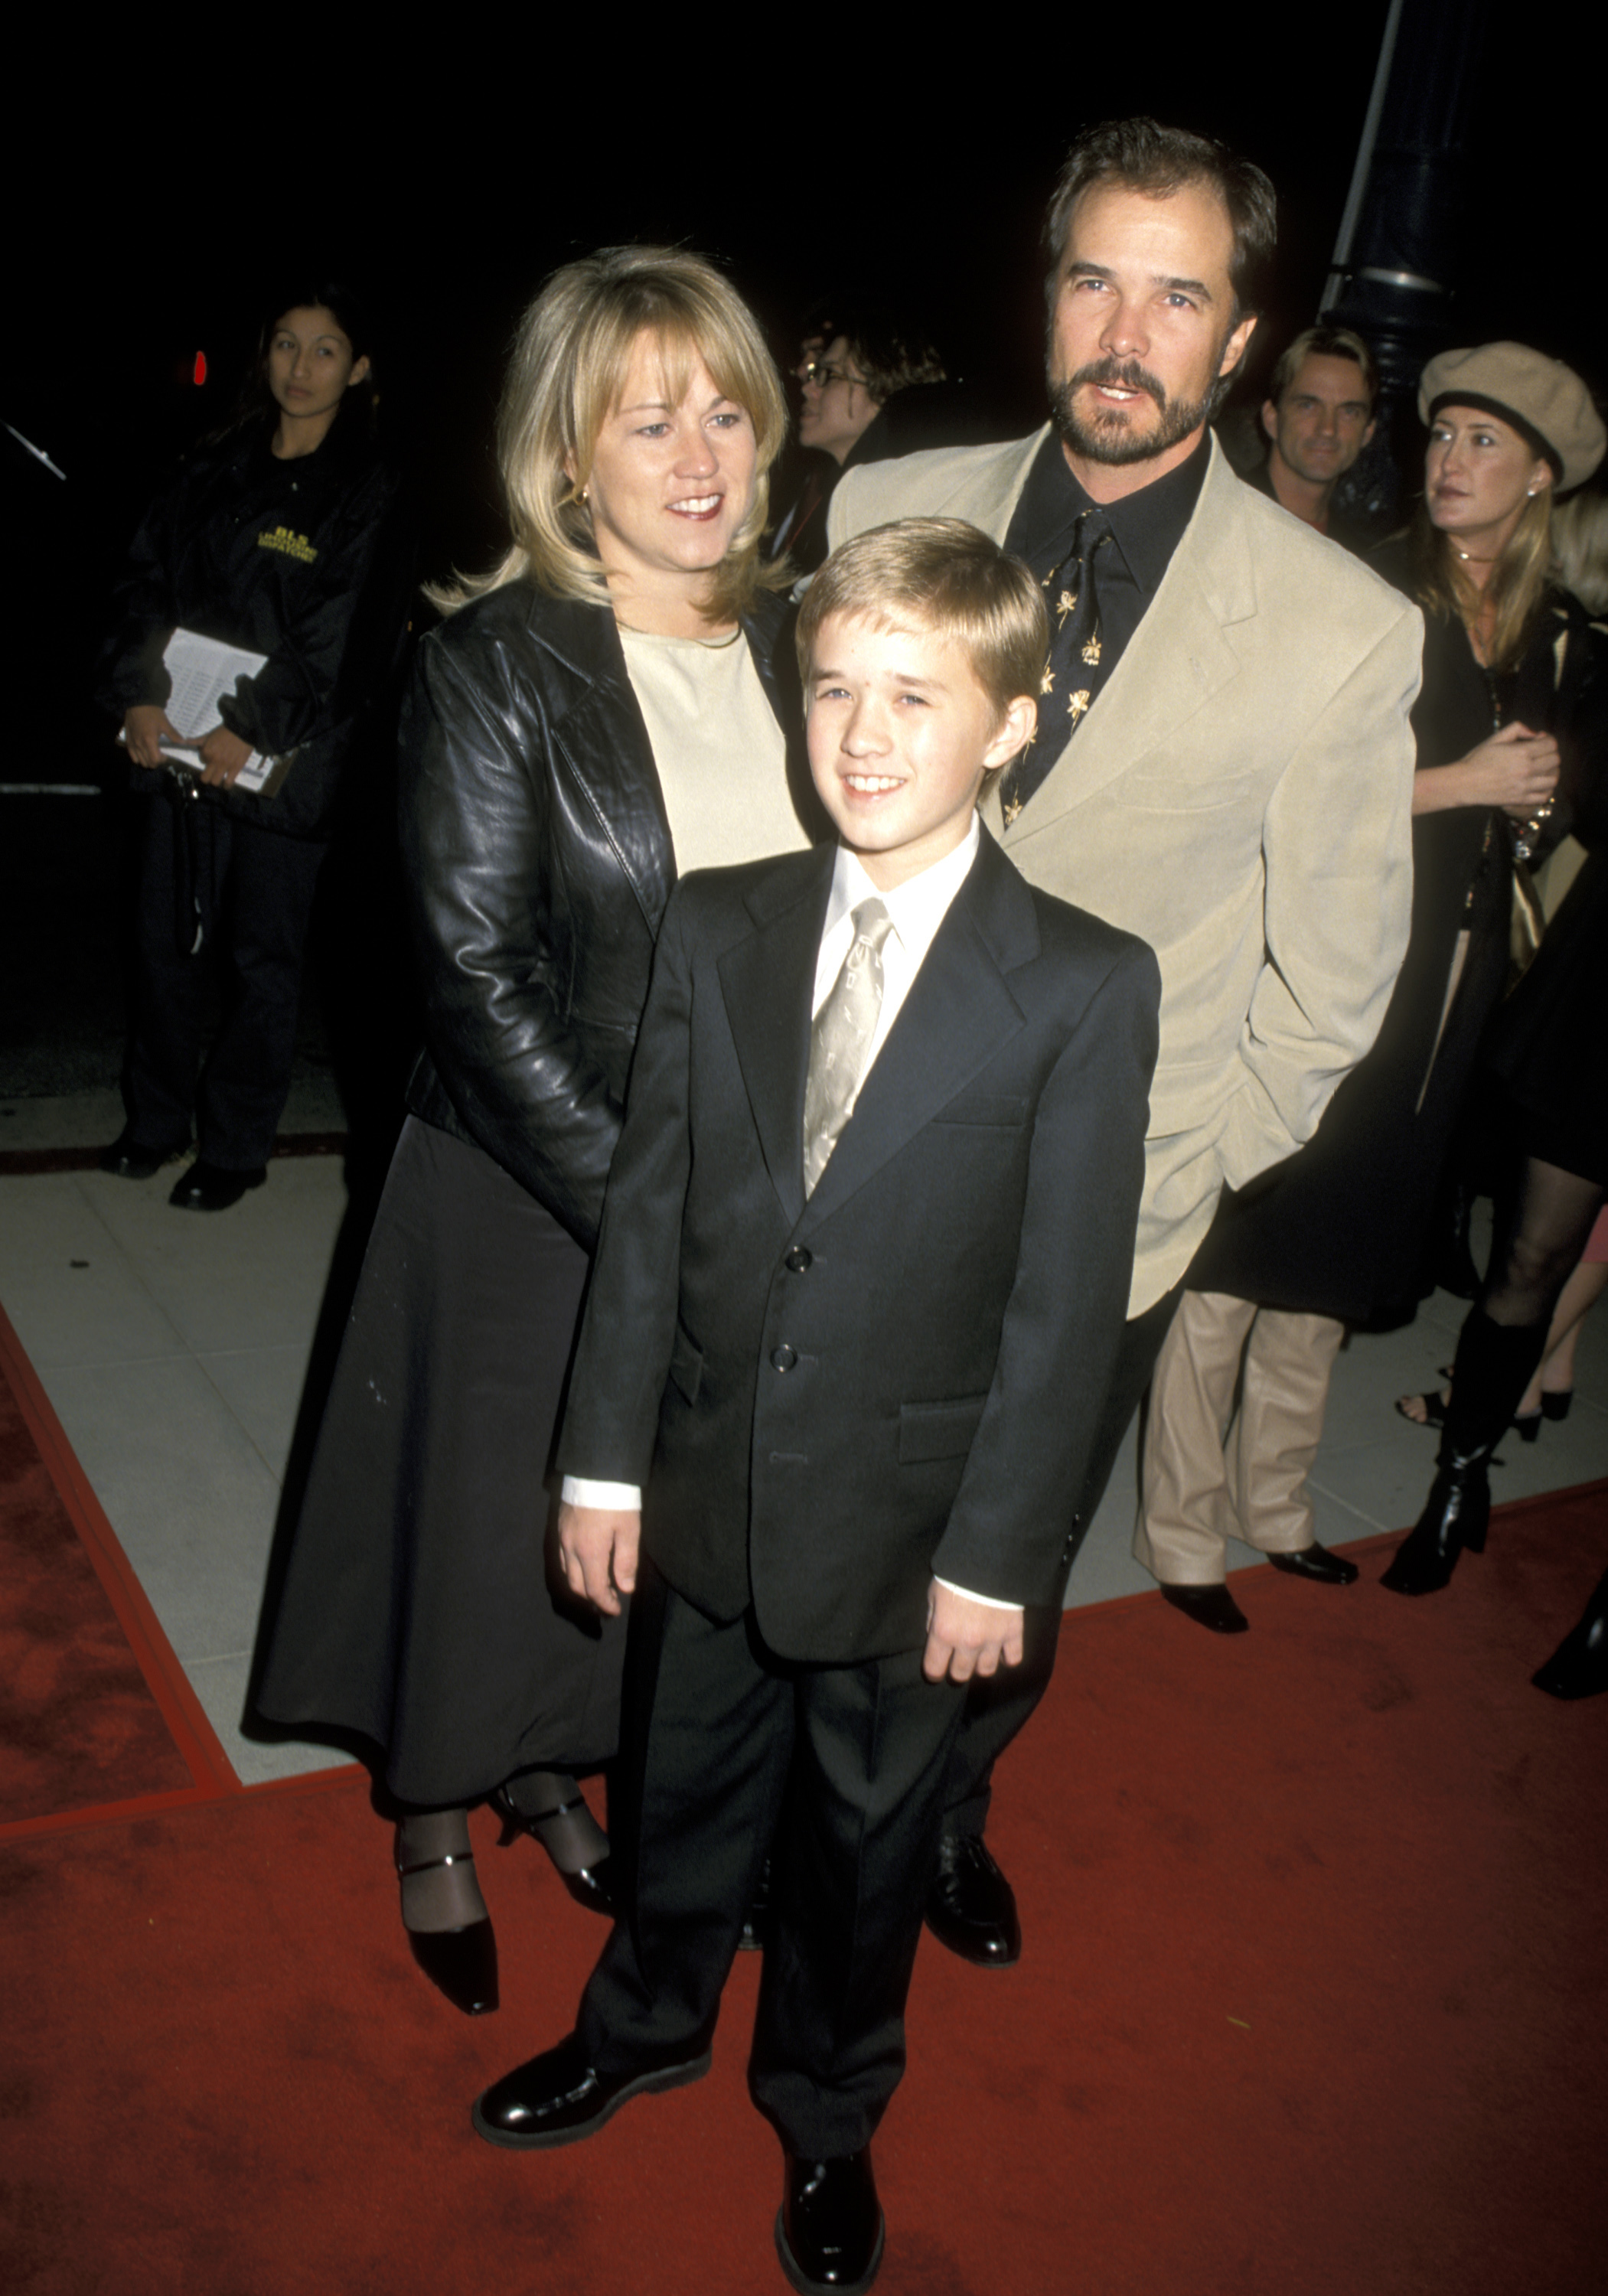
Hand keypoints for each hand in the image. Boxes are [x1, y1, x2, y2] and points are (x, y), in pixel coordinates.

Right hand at [123, 704, 182, 768]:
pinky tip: (142, 751)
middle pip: (148, 763)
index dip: (162, 760)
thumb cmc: (152, 712)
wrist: (139, 702)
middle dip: (155, 761)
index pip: (155, 760)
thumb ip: (173, 735)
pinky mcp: (127, 740)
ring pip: (139, 761)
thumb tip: (183, 742)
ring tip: (151, 753)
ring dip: (147, 760)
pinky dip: (137, 757)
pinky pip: (132, 755)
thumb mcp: (165, 723)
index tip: (165, 754)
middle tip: (159, 754)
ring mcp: (132, 743)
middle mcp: (139, 745)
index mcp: (149, 741)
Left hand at [195, 724, 254, 786]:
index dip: (206, 759)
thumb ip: (198, 740)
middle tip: (211, 773)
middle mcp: (214, 761)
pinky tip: (227, 783)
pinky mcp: (235, 769)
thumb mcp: (209, 734)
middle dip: (207, 776)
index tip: (211, 758)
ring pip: (215, 782)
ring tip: (220, 777)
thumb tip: (185, 742)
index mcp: (207, 751)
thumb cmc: (225, 731)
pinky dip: (227, 785)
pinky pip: (229, 782)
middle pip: (205, 778)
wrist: (243, 730)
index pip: (202, 761)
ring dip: (216, 780)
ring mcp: (225, 766)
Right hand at [556, 1501, 638, 1615]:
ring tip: (596, 1590)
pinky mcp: (560, 1527)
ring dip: (581, 1586)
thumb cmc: (617, 1499)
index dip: (605, 1604)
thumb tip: (625, 1588)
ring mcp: (563, 1537)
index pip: (594, 1589)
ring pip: (566, 1572)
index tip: (615, 1611)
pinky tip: (583, 1567)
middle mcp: (571, 1548)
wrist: (596, 1468)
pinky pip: (562, 1558)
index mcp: (590, 1552)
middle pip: (576, 1585)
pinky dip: (572, 1570)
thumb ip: (626, 1561)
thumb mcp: (629, 1530)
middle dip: (591, 1599)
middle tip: (607, 1605)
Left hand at [922, 1582, 1024, 1682]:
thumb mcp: (934, 1594)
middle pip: (961, 1674)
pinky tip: (1002, 1651)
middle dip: (957, 1671)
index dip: (934, 1672)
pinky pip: (1013, 1658)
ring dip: (980, 1665)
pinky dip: (1008, 1658)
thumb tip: (934, 1634)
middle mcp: (967, 1643)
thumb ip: (932, 1618)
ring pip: (986, 1670)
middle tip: (958, 1662)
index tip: (936, 1670)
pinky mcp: (1013, 1633)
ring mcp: (992, 1641)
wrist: (989, 1561)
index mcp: (943, 1633)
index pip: (934, 1669)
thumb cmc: (955, 1575)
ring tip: (979, 1656)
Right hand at [1463, 721, 1559, 816]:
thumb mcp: (1496, 737)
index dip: (1548, 739)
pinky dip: (1546, 790)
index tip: (1539, 740)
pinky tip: (1539, 785)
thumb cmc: (1478, 759)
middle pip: (1555, 761)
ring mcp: (1525, 786)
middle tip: (1540, 754)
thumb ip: (1518, 728)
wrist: (1465, 783)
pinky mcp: (1521, 799)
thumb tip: (1533, 733)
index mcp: (1522, 752)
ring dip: (1551, 772)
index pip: (1551, 744)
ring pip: (1553, 779)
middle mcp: (1527, 769)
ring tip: (1542, 770)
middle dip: (1550, 754)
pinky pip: (1544, 796)